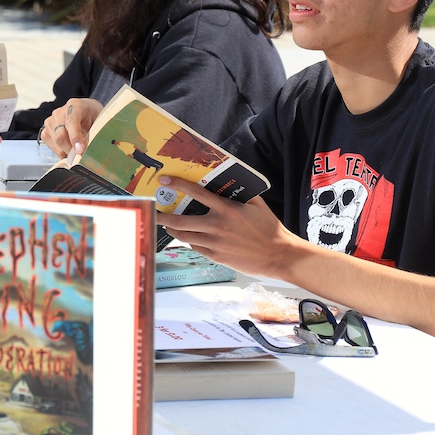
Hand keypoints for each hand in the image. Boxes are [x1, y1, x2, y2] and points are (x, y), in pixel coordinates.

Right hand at [39, 98, 102, 158]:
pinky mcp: (46, 131)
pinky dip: (61, 152)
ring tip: (77, 152)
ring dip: (67, 152)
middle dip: (71, 150)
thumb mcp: (99, 121)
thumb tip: (87, 151)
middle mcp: (59, 112)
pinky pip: (52, 147)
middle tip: (81, 157)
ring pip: (56, 143)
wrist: (86, 111)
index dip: (75, 138)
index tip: (80, 151)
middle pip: (60, 135)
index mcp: (74, 105)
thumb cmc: (93, 116)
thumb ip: (93, 133)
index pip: (71, 121)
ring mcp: (50, 121)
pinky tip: (69, 150)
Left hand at [154, 178, 298, 280]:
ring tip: (168, 225)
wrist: (279, 255)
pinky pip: (196, 247)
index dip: (178, 185)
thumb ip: (240, 190)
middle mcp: (217, 226)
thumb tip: (229, 178)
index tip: (164, 180)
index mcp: (226, 209)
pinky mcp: (217, 257)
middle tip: (155, 211)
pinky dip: (190, 240)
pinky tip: (189, 237)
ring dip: (173, 230)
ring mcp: (215, 243)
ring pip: (185, 236)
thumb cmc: (269, 227)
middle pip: (180, 221)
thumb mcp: (256, 203)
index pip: (196, 193)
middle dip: (163, 216)